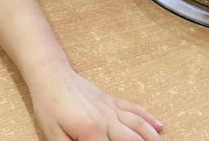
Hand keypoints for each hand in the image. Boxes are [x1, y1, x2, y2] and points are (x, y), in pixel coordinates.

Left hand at [28, 62, 163, 140]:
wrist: (51, 74)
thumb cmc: (49, 106)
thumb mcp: (53, 134)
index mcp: (92, 131)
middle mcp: (106, 119)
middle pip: (132, 140)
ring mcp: (111, 108)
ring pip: (138, 125)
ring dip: (152, 137)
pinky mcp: (111, 100)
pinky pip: (133, 109)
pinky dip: (148, 118)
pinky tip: (160, 126)